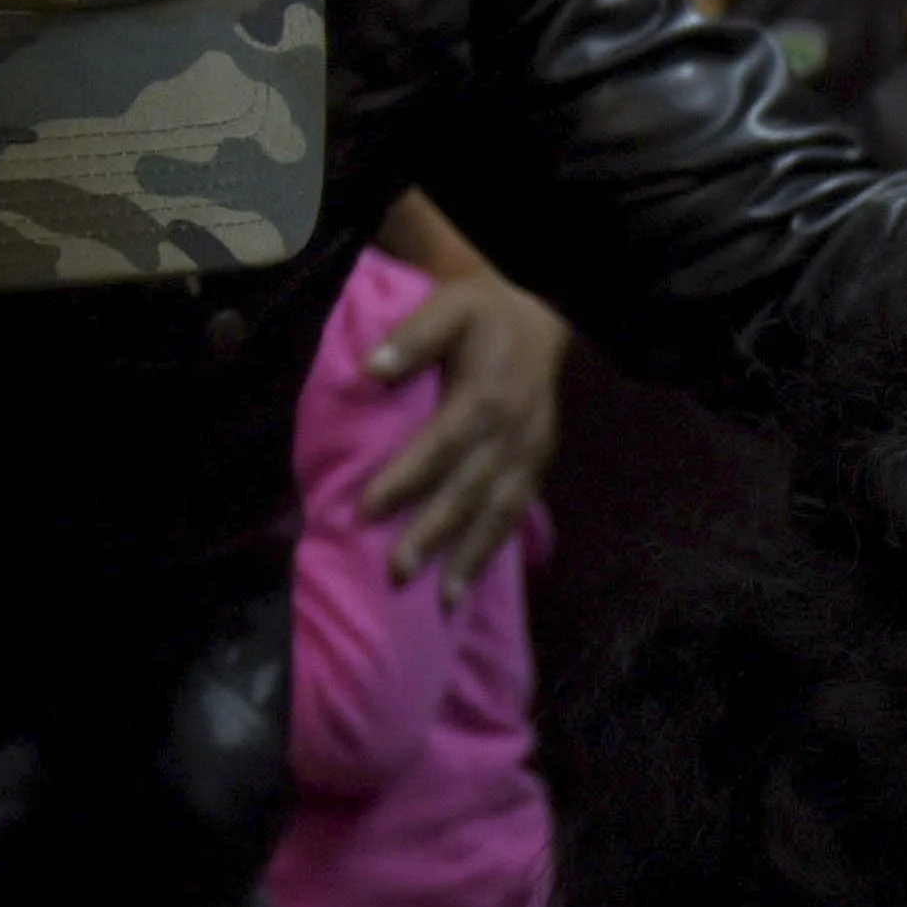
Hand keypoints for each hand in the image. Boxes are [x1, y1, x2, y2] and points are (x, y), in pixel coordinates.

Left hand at [356, 270, 570, 583]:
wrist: (539, 319)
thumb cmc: (481, 316)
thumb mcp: (449, 307)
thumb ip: (413, 336)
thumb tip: (372, 369)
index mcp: (489, 395)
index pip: (443, 443)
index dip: (407, 478)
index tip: (368, 508)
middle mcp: (514, 433)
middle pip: (470, 489)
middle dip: (434, 532)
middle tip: (398, 571)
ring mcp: (530, 456)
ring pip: (497, 513)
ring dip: (468, 557)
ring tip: (442, 599)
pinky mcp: (536, 469)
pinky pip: (514, 516)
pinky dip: (490, 552)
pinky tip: (465, 584)